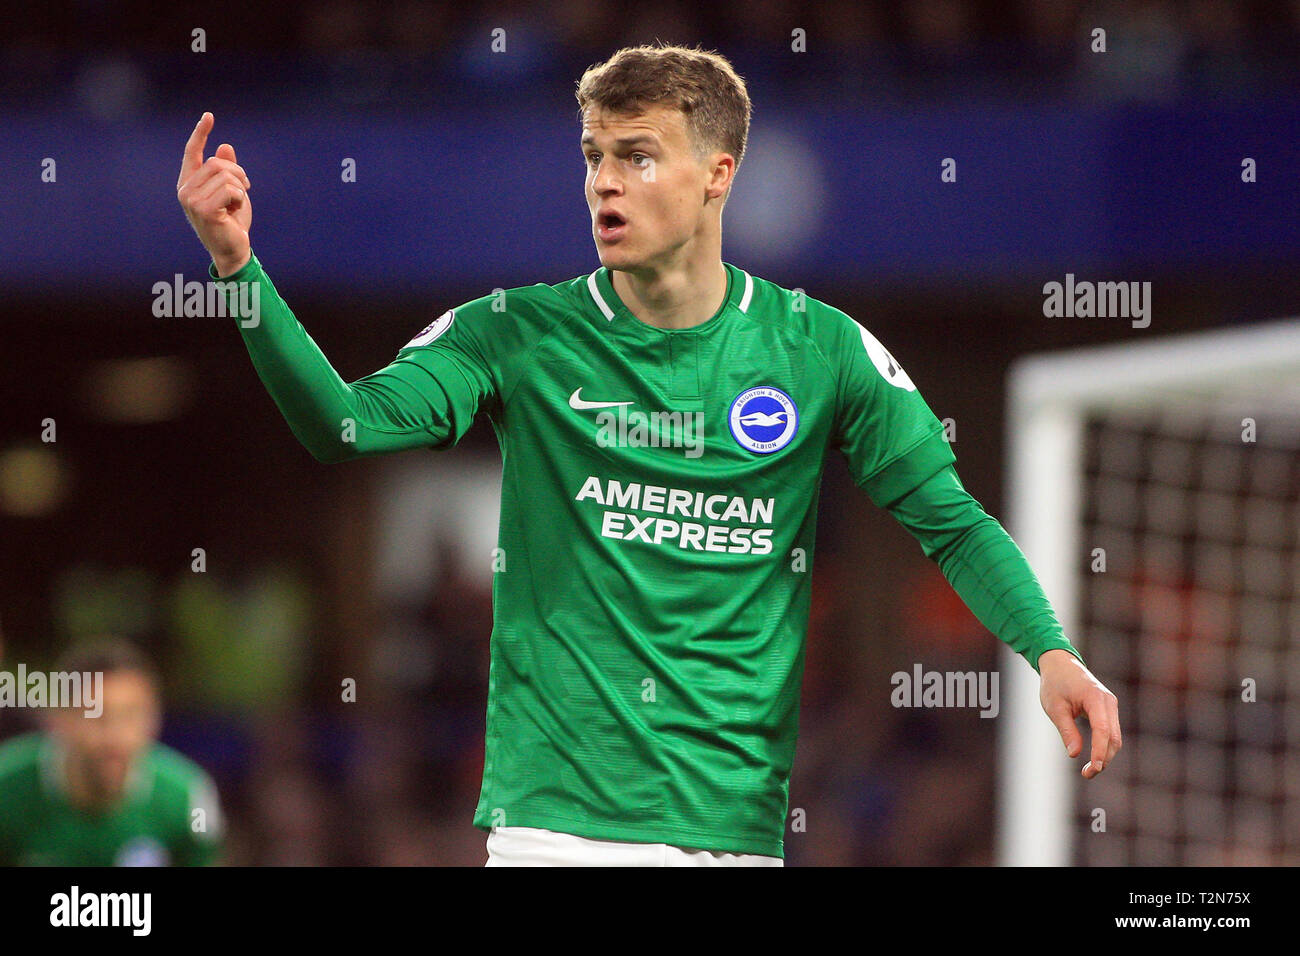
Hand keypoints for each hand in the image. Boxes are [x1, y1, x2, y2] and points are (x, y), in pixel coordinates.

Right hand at [177, 112, 251, 276]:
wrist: (232, 250)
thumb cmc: (231, 223)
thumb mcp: (232, 192)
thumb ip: (227, 171)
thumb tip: (225, 147)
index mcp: (189, 183)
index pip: (192, 152)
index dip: (200, 133)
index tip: (209, 116)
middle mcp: (185, 190)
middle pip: (216, 163)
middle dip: (238, 173)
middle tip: (245, 189)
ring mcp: (191, 200)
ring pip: (225, 175)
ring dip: (240, 188)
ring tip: (236, 205)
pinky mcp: (203, 209)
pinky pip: (230, 190)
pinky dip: (239, 199)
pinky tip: (234, 212)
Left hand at [1038, 648, 1121, 778]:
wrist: (1061, 665)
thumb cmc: (1055, 684)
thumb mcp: (1055, 707)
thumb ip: (1066, 730)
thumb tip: (1075, 754)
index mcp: (1094, 698)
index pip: (1102, 729)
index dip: (1100, 751)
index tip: (1095, 768)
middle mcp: (1108, 701)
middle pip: (1113, 736)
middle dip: (1104, 758)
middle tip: (1088, 775)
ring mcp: (1111, 705)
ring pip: (1115, 736)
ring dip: (1106, 754)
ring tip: (1089, 771)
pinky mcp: (1108, 709)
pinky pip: (1111, 731)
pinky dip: (1105, 745)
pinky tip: (1095, 758)